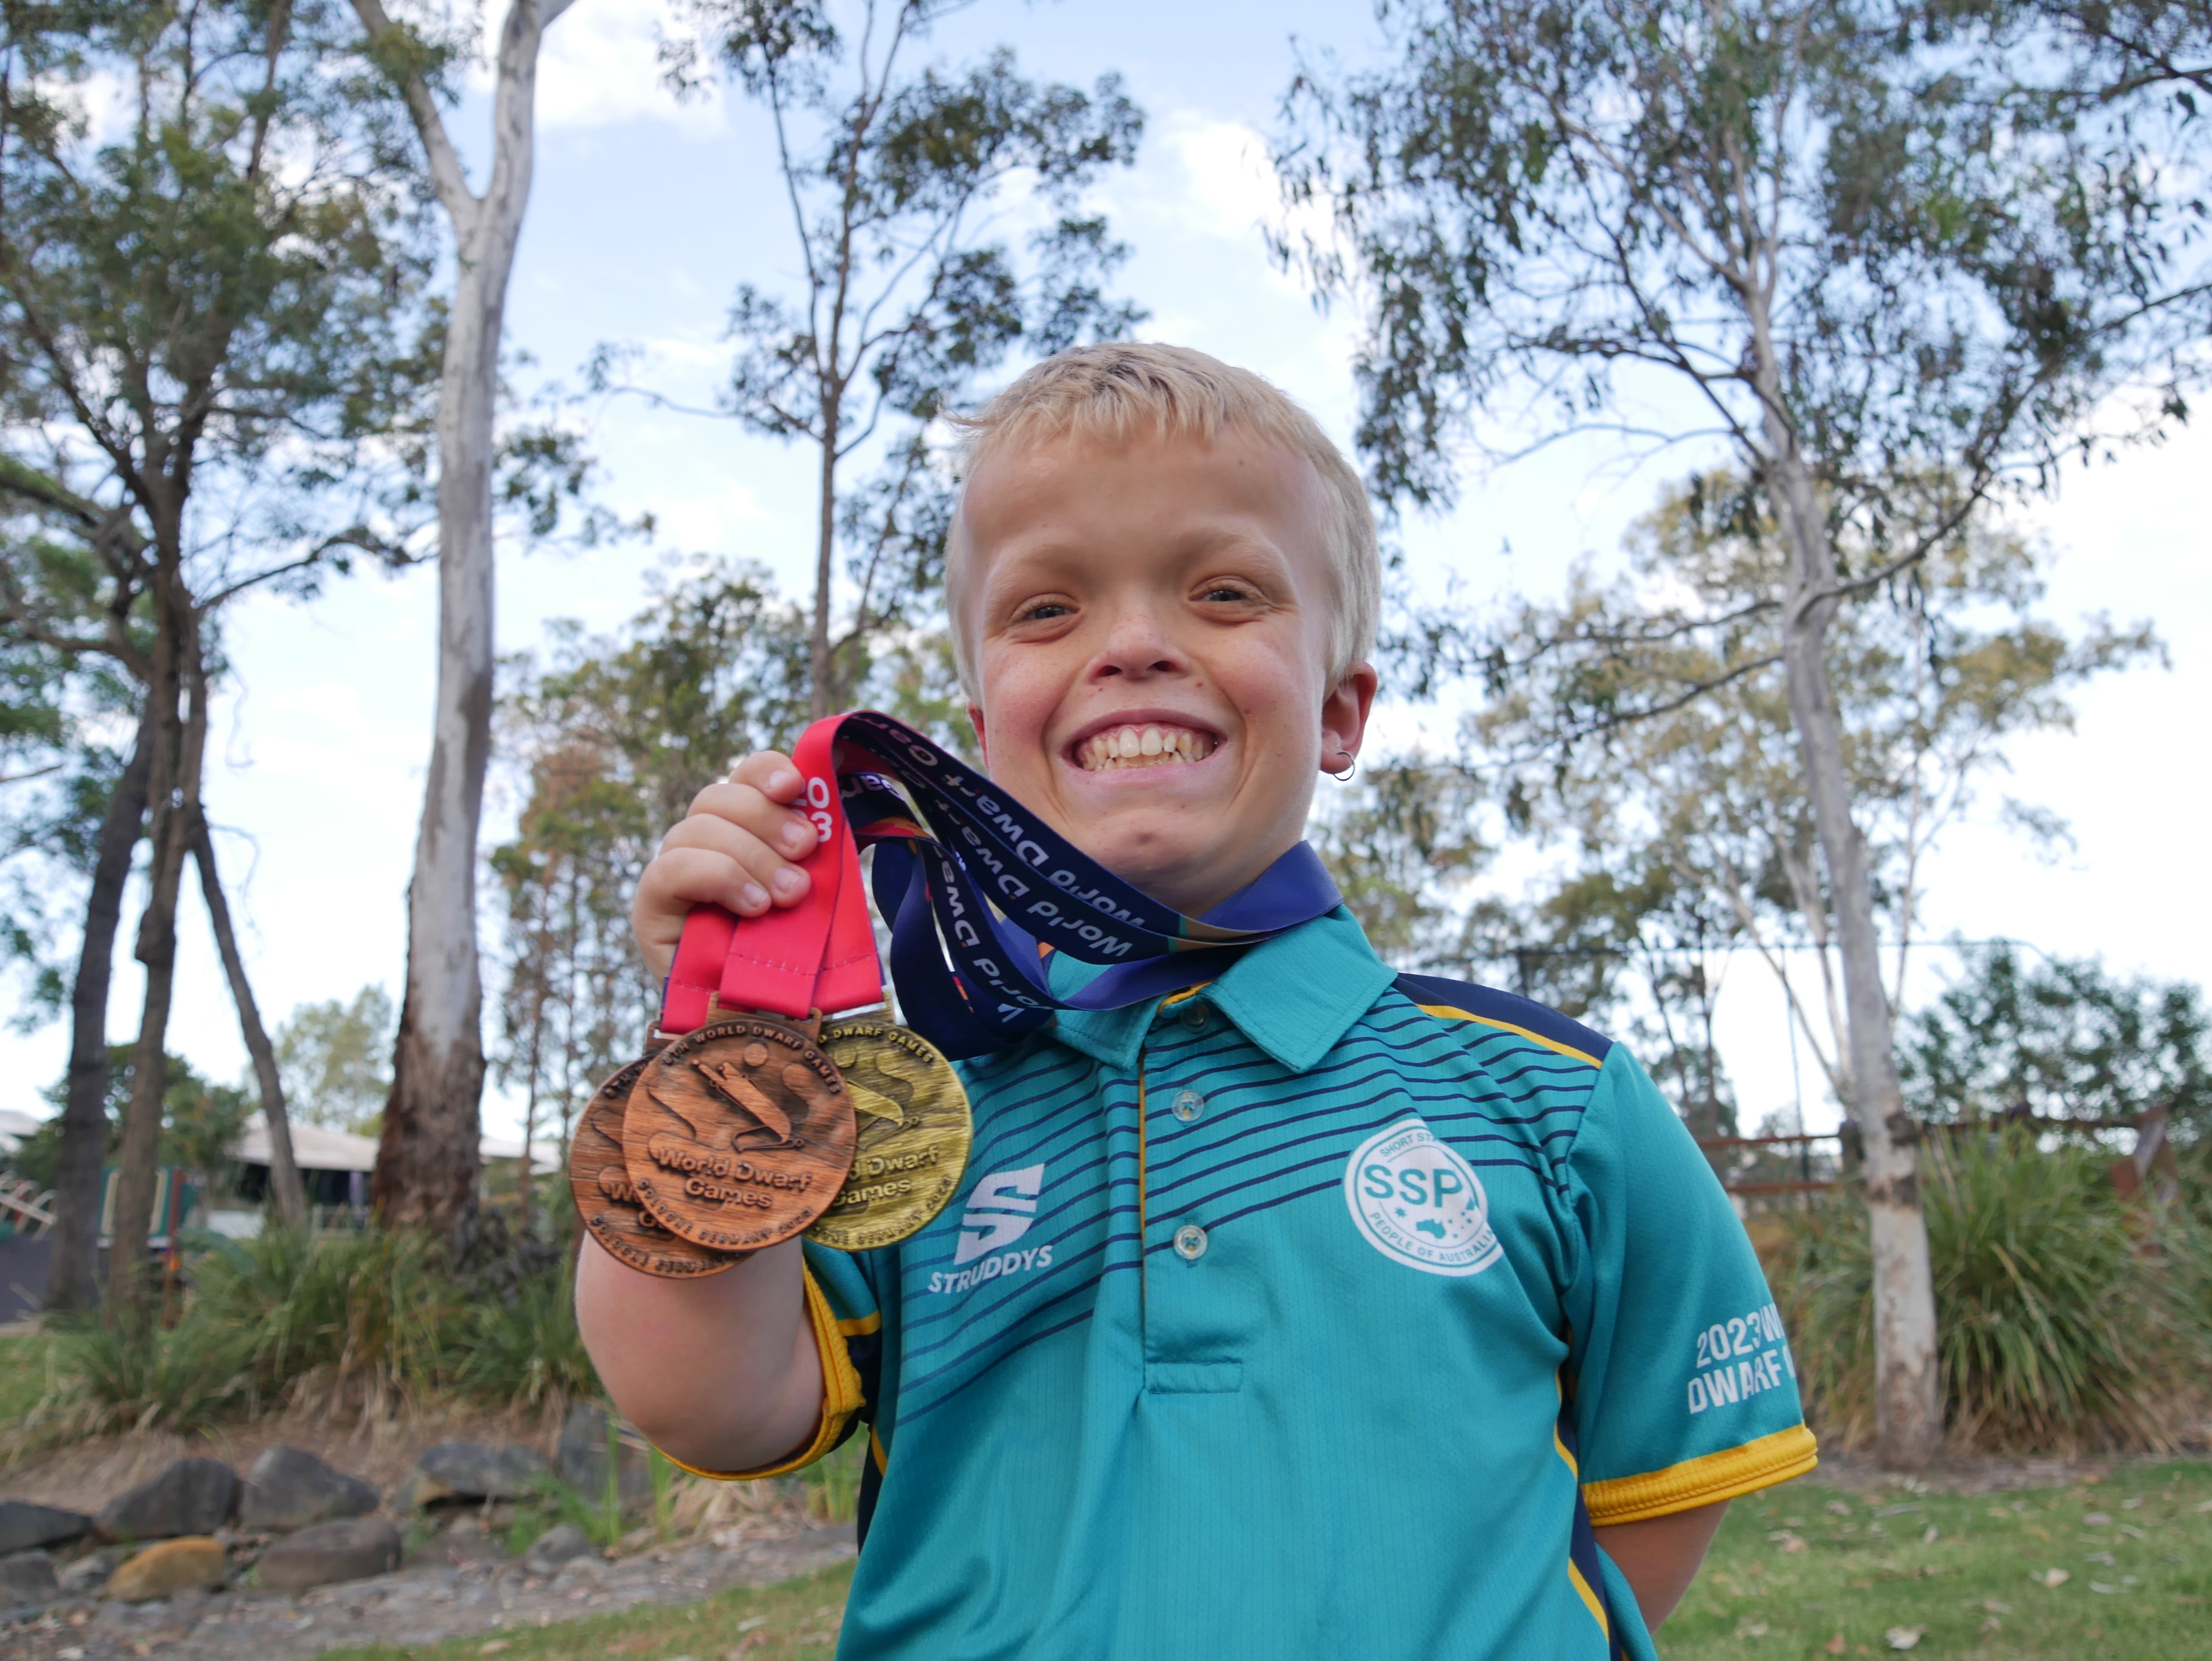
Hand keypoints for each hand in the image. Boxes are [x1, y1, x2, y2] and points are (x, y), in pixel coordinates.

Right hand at [632, 750, 820, 978]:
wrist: (758, 1023)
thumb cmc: (790, 959)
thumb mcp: (812, 898)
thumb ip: (813, 857)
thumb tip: (833, 818)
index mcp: (743, 829)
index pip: (743, 776)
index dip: (766, 770)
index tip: (796, 785)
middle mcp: (702, 843)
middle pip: (718, 796)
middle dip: (766, 817)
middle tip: (804, 849)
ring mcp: (673, 873)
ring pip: (697, 828)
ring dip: (750, 856)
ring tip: (788, 895)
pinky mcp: (651, 906)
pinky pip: (672, 870)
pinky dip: (719, 878)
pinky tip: (752, 906)